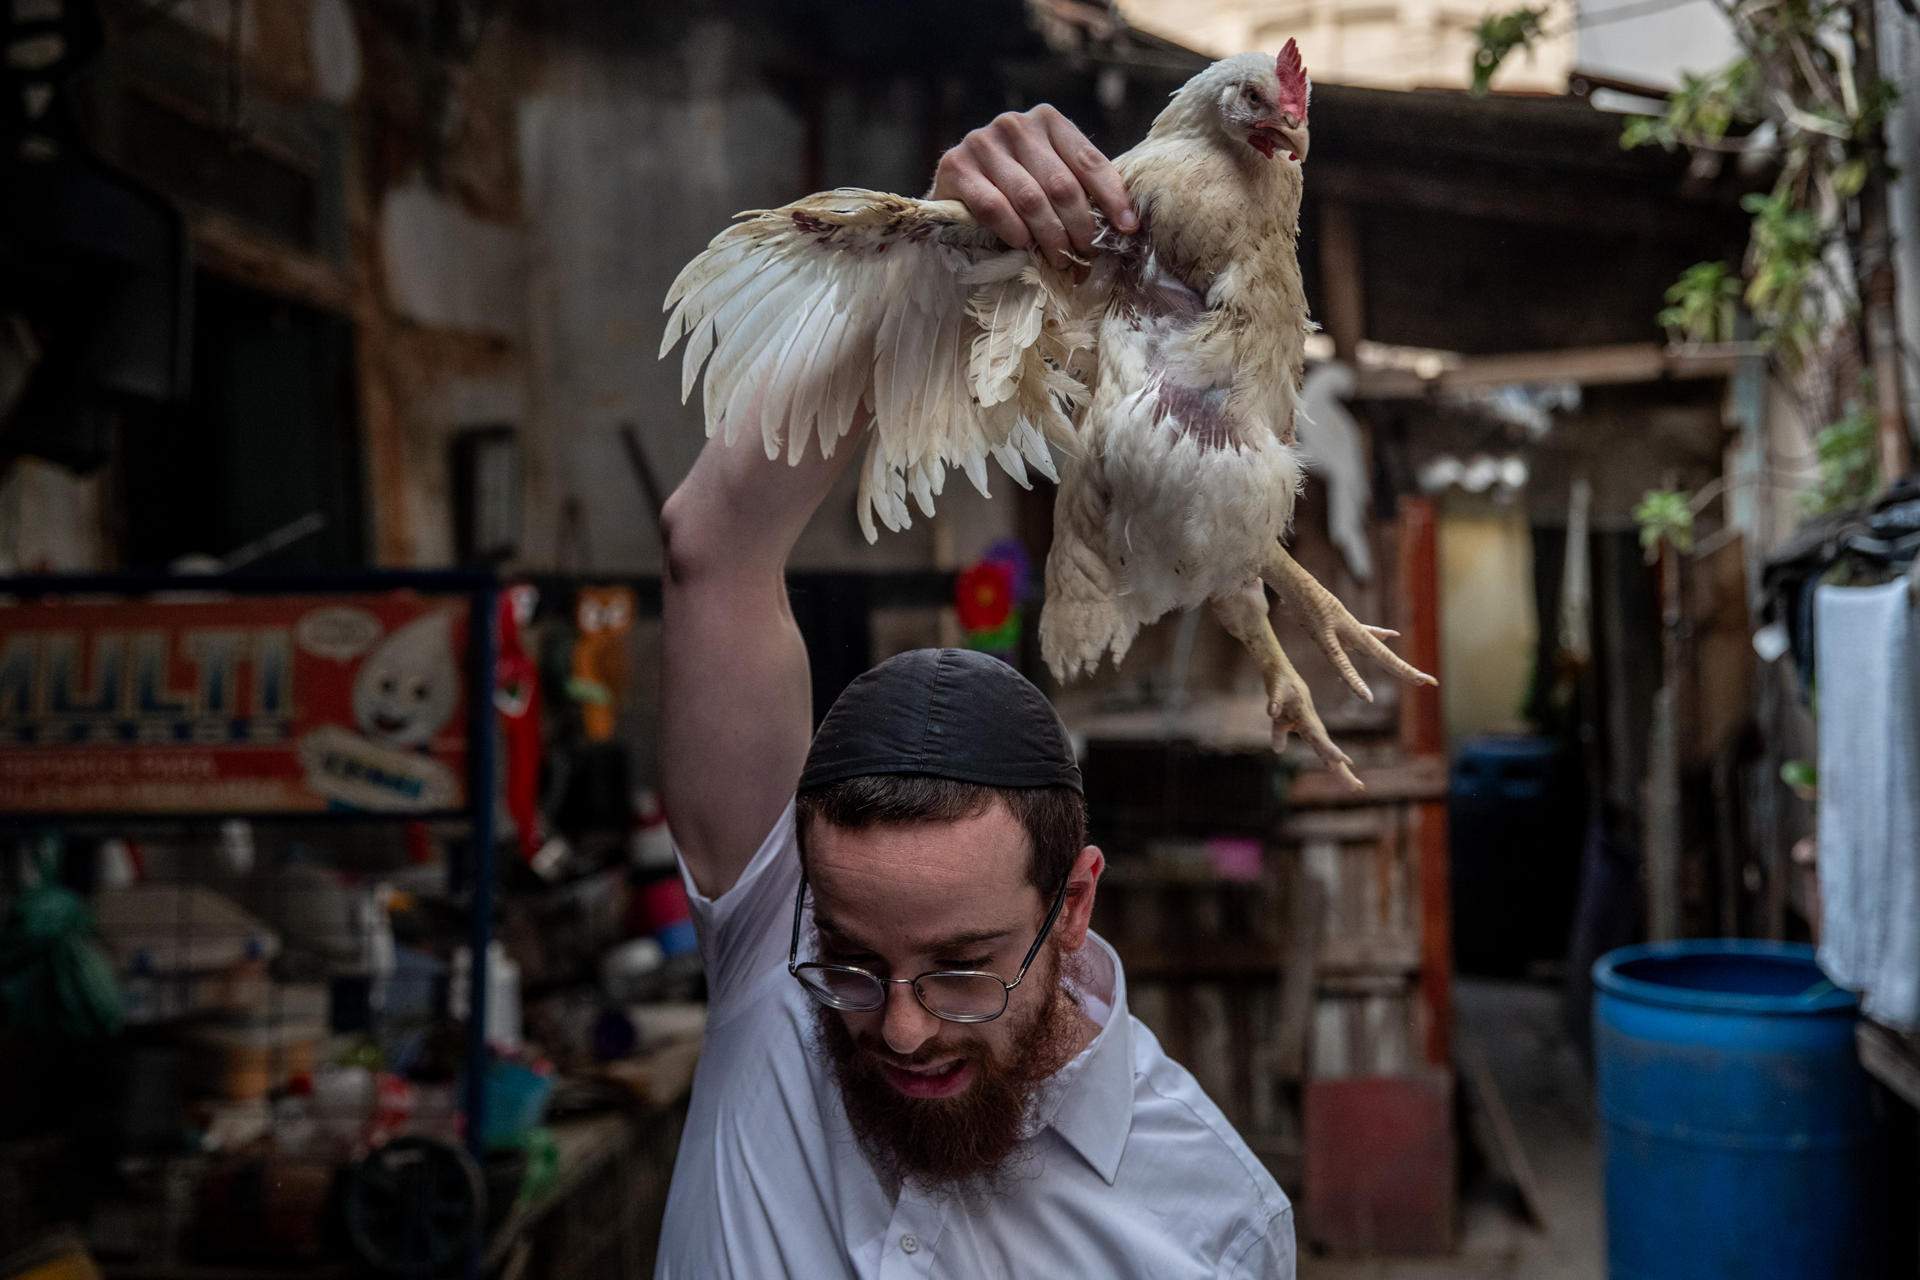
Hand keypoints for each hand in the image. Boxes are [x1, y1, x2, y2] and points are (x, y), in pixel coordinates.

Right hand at [931, 105, 1136, 267]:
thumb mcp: (1049, 175)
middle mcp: (1015, 124)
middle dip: (1079, 226)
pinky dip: (1013, 231)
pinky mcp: (956, 166)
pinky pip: (993, 207)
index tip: (1128, 229)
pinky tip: (1023, 246)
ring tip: (1061, 259)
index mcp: (1047, 120)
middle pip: (1061, 185)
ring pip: (1030, 199)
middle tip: (1086, 255)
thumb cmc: (1012, 186)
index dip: (1112, 197)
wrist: (954, 188)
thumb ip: (1079, 185)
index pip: (1088, 160)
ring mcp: (982, 142)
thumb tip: (1126, 223)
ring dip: (1050, 236)